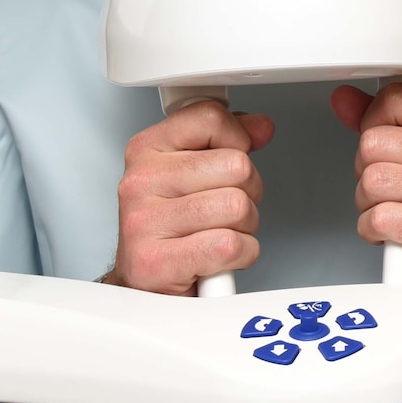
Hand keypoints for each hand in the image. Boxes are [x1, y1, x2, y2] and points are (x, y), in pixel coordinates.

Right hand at [106, 101, 272, 294]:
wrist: (146, 285)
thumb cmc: (173, 228)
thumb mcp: (194, 173)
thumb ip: (230, 141)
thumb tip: (261, 127)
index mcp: (146, 149)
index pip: (210, 117)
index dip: (238, 139)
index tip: (230, 161)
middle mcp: (139, 181)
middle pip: (237, 166)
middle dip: (248, 192)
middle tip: (225, 211)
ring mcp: (144, 221)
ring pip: (238, 206)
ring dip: (244, 227)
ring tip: (219, 233)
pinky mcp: (157, 261)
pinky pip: (231, 245)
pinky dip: (241, 254)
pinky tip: (220, 257)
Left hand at [331, 81, 401, 353]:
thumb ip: (376, 122)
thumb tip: (344, 98)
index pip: (394, 100)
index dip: (375, 127)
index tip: (390, 150)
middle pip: (373, 143)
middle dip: (368, 171)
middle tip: (393, 190)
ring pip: (372, 181)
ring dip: (370, 204)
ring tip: (395, 211)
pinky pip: (379, 218)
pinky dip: (374, 231)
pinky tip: (395, 232)